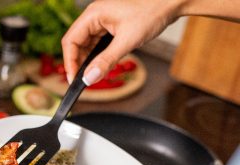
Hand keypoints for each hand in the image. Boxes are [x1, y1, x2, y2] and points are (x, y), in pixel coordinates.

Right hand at [62, 0, 182, 84]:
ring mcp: (102, 21)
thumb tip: (89, 78)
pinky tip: (102, 65)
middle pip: (76, 44)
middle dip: (79, 63)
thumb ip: (106, 61)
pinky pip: (97, 44)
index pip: (71, 41)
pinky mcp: (110, 26)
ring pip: (86, 45)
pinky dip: (98, 56)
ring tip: (94, 75)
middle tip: (84, 81)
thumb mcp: (127, 42)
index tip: (73, 79)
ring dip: (89, 61)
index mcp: (93, 15)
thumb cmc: (151, 13)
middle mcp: (94, 17)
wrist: (171, 3)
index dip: (70, 62)